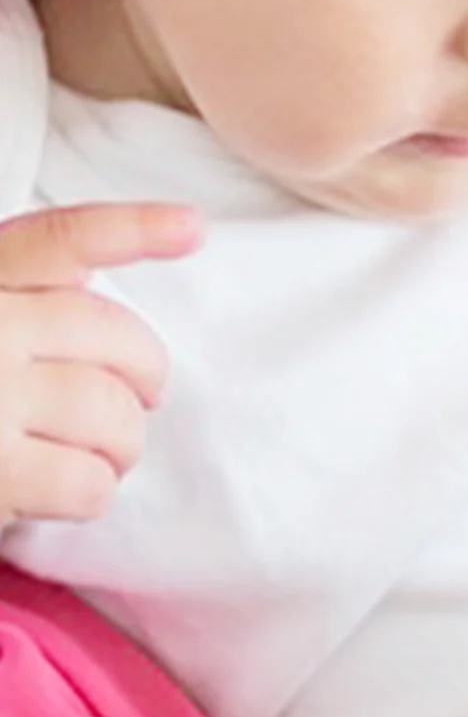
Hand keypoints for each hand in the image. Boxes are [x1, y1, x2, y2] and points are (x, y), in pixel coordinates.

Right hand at [0, 202, 201, 527]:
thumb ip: (28, 310)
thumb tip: (121, 336)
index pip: (56, 241)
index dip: (129, 229)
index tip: (190, 226)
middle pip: (110, 333)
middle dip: (145, 373)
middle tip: (144, 397)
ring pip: (110, 411)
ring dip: (123, 442)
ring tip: (99, 451)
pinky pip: (89, 480)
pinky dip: (93, 490)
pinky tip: (62, 488)